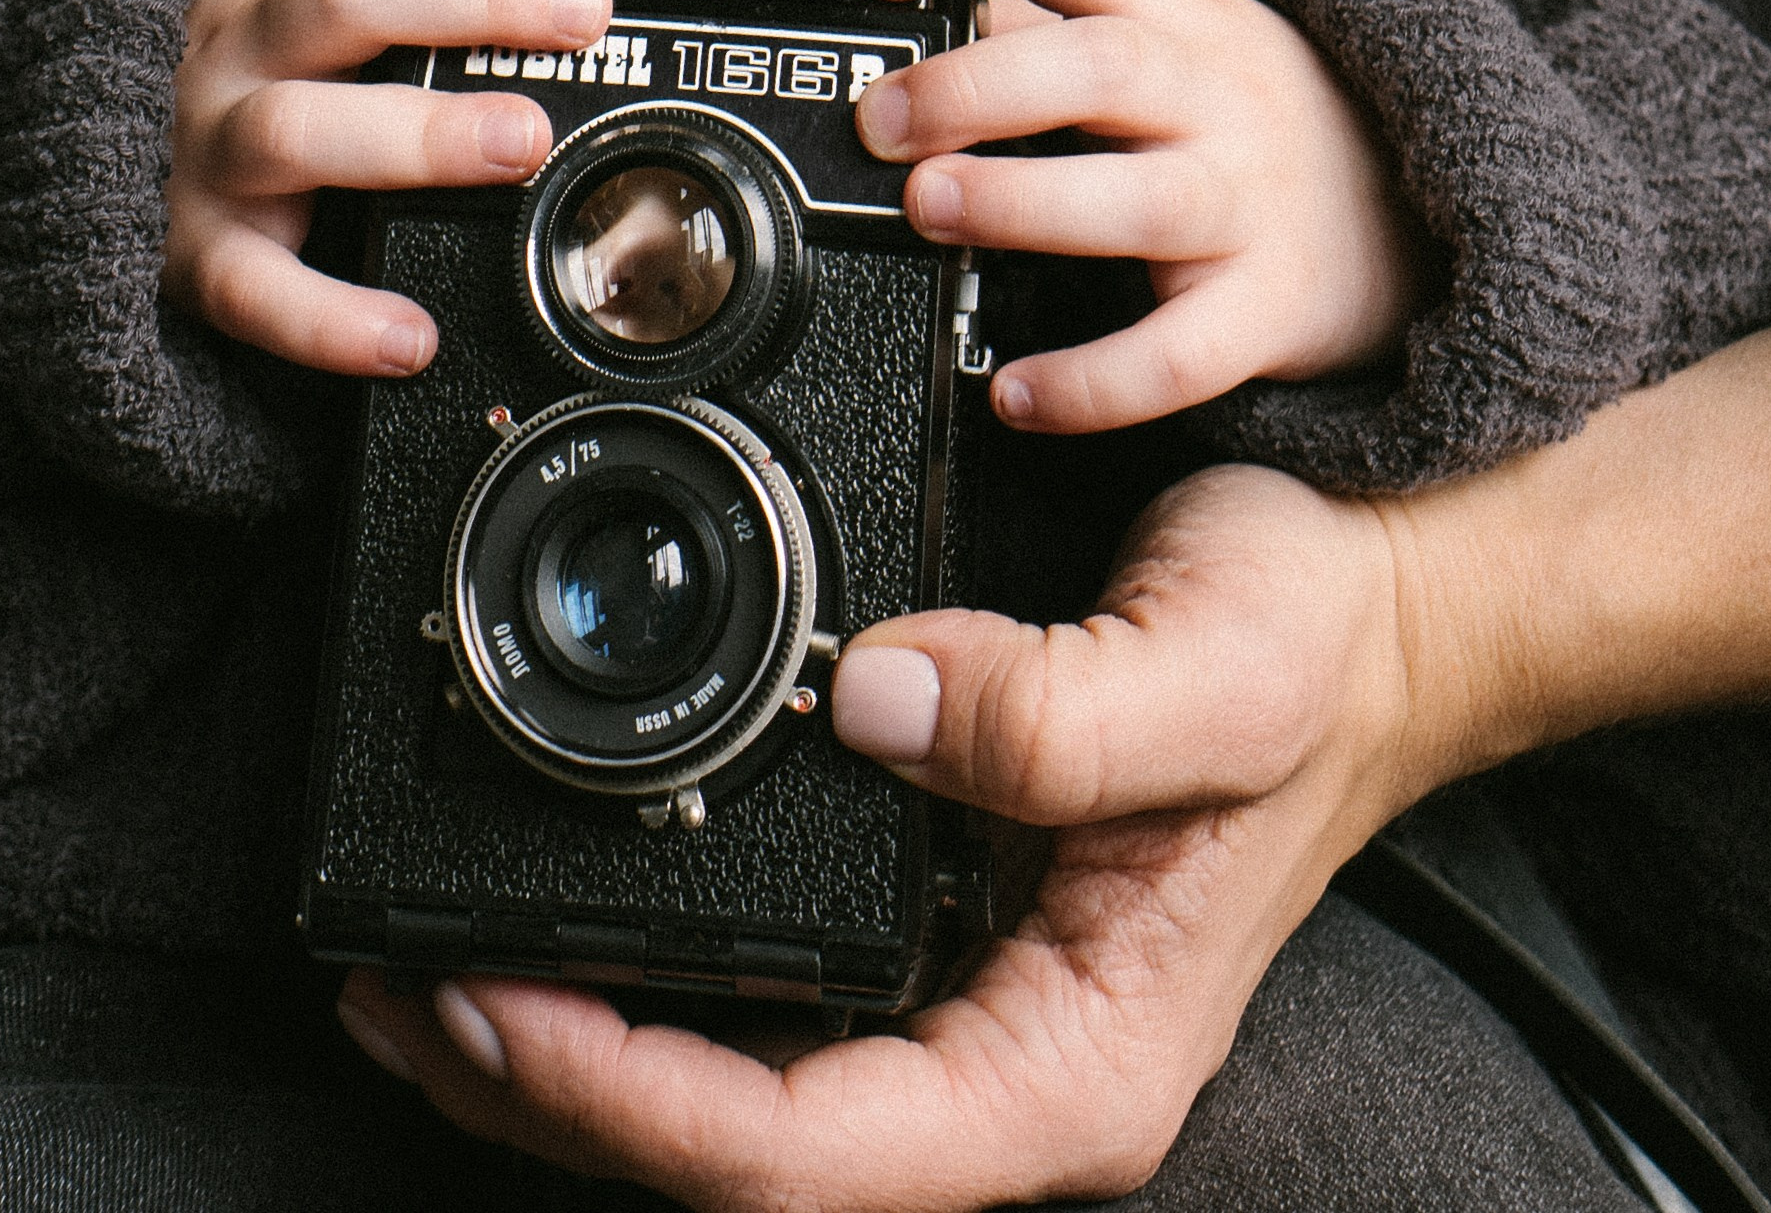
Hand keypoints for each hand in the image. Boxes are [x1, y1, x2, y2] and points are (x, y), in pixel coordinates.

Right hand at [162, 0, 615, 372]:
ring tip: (520, 144)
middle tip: (582, 12)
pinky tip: (407, 337)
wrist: (74, 156)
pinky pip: (253, 289)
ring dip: (418, 132)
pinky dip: (329, 319)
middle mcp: (245, 36)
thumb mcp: (322, 1)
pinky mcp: (194, 253)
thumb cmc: (260, 77)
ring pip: (299, 126)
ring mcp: (209, 143)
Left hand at [336, 463, 1420, 1210]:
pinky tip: (544, 928)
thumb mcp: (1224, 661)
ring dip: (564, 1057)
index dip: (630, 1105)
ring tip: (410, 974)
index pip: (809, 1158)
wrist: (1376, 612)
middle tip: (393, 993)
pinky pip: (759, 1010)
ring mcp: (962, 1014)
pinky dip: (633, 984)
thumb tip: (884, 706)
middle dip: (549, 1100)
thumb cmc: (1318, 647)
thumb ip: (1063, 709)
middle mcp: (1003, 1068)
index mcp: (1071, 1063)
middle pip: (736, 1161)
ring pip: (728, 1103)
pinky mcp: (930, 940)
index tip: (493, 1011)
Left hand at [844, 0, 1425, 432]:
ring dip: (1025, 203)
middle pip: (1106, 64)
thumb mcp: (1164, 39)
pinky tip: (1016, 393)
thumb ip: (1036, 27)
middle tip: (883, 120)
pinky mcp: (1268, 313)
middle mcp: (1214, 95)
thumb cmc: (1243, 121)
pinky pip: (1182, 357)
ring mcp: (1248, 204)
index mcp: (1171, 10)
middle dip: (980, 85)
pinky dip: (1097, 383)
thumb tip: (899, 24)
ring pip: (1144, 201)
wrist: (1415, 213)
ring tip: (929, 209)